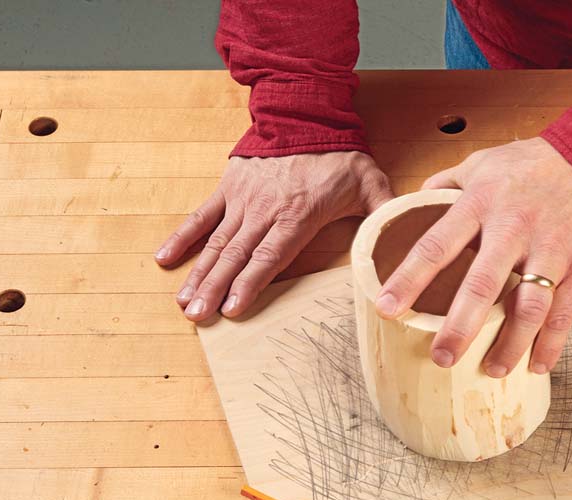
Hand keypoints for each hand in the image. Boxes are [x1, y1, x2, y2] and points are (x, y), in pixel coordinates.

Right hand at [157, 152, 392, 320]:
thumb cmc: (339, 153)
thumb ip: (384, 213)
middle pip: (235, 256)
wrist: (305, 111)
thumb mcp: (370, 184)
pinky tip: (164, 259)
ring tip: (183, 302)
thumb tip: (406, 239)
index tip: (232, 308)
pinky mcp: (229, 188)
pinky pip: (201, 215)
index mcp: (297, 215)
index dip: (250, 283)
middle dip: (215, 288)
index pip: (270, 256)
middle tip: (196, 316)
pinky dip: (182, 237)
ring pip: (216, 242)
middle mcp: (264, 210)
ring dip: (198, 273)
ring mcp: (242, 200)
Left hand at [374, 137, 571, 376]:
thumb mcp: (485, 163)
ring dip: (510, 345)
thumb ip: (448, 184)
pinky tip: (537, 366)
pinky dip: (551, 344)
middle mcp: (514, 228)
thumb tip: (414, 201)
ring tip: (492, 371)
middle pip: (482, 286)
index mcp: (482, 203)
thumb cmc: (536, 162)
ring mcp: (552, 248)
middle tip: (441, 358)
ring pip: (528, 308)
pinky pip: (565, 313)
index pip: (437, 245)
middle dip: (459, 327)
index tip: (387, 307)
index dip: (410, 278)